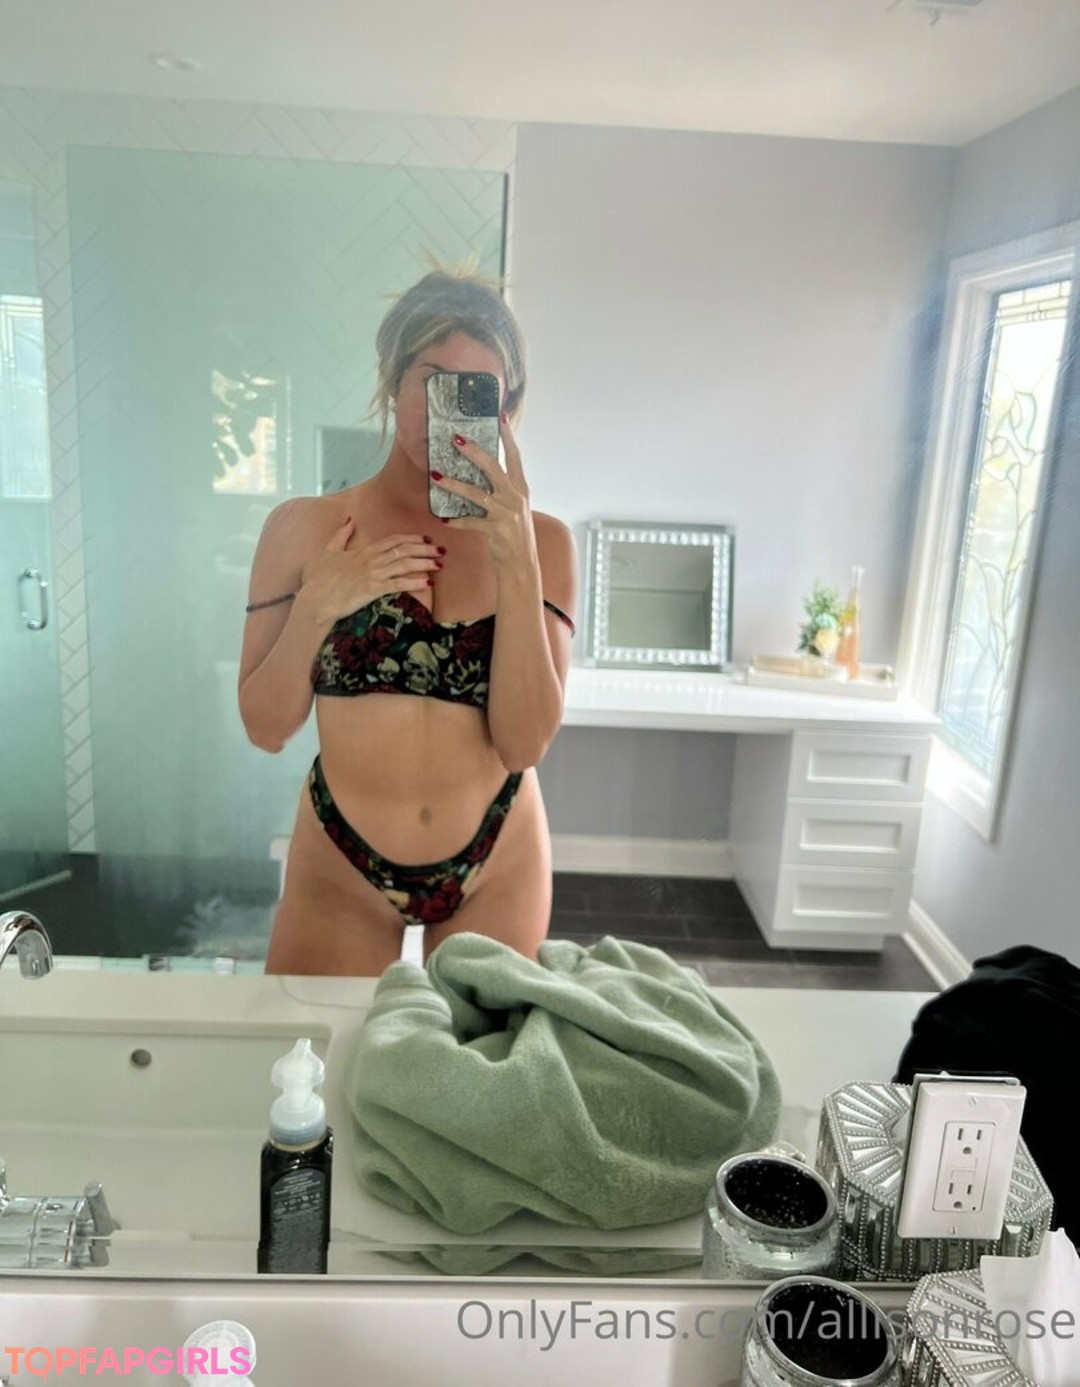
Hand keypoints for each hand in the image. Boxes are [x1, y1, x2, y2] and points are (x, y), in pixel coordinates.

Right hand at [300, 519, 441, 623]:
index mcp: (364, 550)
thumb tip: (349, 520)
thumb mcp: (329, 551)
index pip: (393, 540)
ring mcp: (373, 574)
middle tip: (440, 550)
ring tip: (439, 564)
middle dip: (425, 549)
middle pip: (404, 550)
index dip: (411, 538)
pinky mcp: (373, 589)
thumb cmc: (321, 579)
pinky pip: (399, 584)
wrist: (316, 600)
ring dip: (425, 563)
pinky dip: (414, 582)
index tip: (425, 538)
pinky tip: (427, 583)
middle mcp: (371, 560)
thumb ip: (341, 535)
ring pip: (405, 564)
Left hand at [433, 416, 535, 569]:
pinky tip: (444, 519)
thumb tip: (483, 473)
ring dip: (453, 484)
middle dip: (474, 452)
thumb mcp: (515, 508)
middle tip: (456, 440)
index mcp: (521, 489)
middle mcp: (515, 498)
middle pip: (493, 468)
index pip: (515, 457)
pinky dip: (456, 520)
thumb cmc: (515, 534)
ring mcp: (506, 514)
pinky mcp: (496, 530)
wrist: (522, 564)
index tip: (500, 418)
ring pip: (476, 493)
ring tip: (435, 476)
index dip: (508, 437)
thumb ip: (503, 491)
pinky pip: (470, 522)